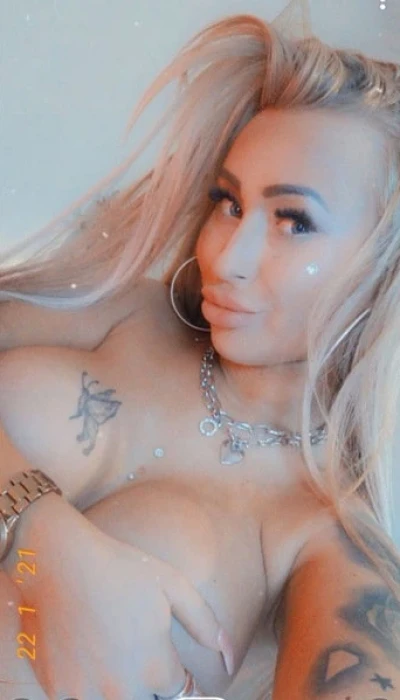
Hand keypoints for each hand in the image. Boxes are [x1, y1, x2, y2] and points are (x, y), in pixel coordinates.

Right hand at [15, 508, 225, 699]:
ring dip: (114, 684)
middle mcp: (122, 689)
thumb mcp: (172, 585)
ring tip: (106, 645)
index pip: (178, 691)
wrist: (57, 559)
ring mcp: (85, 693)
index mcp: (156, 668)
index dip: (171, 669)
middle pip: (144, 699)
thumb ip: (204, 623)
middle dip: (145, 679)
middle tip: (131, 643)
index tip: (162, 653)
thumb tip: (230, 658)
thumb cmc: (119, 567)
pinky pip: (79, 697)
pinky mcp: (55, 689)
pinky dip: (83, 682)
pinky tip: (81, 648)